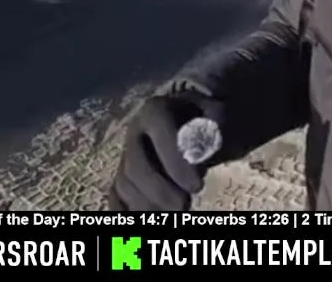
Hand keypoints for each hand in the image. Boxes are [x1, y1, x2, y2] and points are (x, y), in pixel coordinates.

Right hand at [109, 93, 222, 210]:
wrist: (192, 121)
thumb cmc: (207, 118)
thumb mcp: (216, 112)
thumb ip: (214, 123)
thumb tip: (205, 143)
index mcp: (155, 111)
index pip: (160, 135)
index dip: (176, 163)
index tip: (197, 187)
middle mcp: (135, 132)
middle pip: (136, 166)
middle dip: (160, 191)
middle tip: (184, 205)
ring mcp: (127, 154)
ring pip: (125, 183)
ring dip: (146, 204)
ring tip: (173, 213)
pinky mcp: (124, 174)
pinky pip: (116, 194)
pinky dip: (125, 210)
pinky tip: (143, 220)